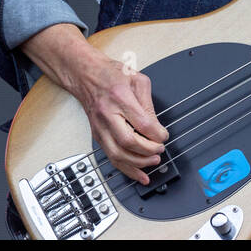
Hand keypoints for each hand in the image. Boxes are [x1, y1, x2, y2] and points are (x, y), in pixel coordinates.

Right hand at [64, 47, 170, 185]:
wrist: (85, 75)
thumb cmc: (111, 75)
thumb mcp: (137, 79)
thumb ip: (148, 103)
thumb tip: (156, 126)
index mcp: (119, 97)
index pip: (141, 123)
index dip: (157, 134)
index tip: (164, 135)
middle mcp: (107, 115)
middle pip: (127, 141)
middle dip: (148, 150)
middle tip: (160, 149)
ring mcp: (100, 127)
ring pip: (117, 154)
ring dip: (138, 163)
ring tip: (154, 162)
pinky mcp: (97, 136)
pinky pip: (111, 158)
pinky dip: (126, 170)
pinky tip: (139, 175)